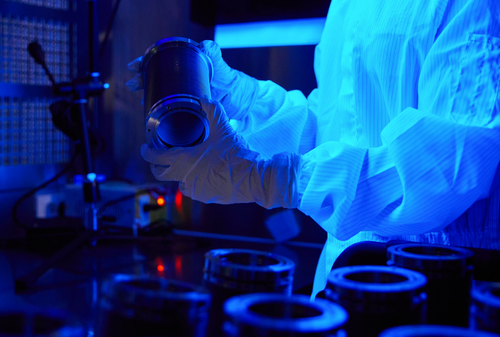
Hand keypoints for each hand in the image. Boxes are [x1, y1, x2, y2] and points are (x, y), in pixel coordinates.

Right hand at [126, 40, 258, 119]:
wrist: (242, 104)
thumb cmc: (232, 83)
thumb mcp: (223, 69)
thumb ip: (215, 55)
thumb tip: (206, 45)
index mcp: (187, 67)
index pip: (162, 60)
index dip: (146, 62)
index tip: (136, 65)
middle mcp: (183, 81)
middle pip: (156, 77)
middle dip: (142, 79)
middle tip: (133, 84)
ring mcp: (184, 96)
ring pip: (161, 93)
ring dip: (148, 95)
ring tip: (140, 99)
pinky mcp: (187, 110)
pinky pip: (170, 109)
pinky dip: (159, 109)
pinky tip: (152, 112)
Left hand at [141, 96, 300, 208]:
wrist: (253, 178)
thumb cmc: (236, 154)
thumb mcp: (223, 128)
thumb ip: (211, 110)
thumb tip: (203, 97)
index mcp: (184, 160)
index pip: (156, 158)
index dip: (147, 152)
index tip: (145, 148)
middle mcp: (185, 177)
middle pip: (161, 174)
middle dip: (157, 166)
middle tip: (158, 158)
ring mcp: (195, 190)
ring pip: (179, 181)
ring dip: (179, 174)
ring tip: (186, 164)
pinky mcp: (206, 197)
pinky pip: (194, 189)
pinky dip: (195, 181)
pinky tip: (204, 174)